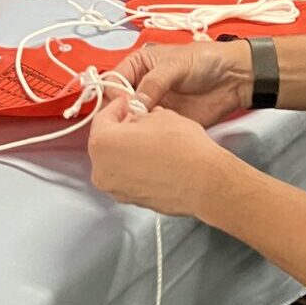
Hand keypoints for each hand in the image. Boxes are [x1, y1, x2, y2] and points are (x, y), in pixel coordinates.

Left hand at [88, 97, 233, 216]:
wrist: (204, 182)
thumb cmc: (182, 147)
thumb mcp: (159, 114)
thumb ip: (139, 115)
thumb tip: (138, 118)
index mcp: (102, 144)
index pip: (102, 118)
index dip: (118, 106)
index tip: (128, 103)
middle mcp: (102, 171)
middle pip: (104, 143)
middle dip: (119, 129)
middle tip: (137, 119)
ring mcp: (115, 189)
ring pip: (115, 161)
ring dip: (126, 149)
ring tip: (149, 139)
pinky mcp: (131, 201)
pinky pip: (126, 177)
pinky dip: (134, 166)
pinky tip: (154, 158)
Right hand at [113, 39, 252, 126]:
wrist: (234, 78)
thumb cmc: (204, 61)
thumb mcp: (176, 64)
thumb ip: (155, 82)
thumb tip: (135, 104)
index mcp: (137, 66)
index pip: (112, 81)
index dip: (112, 95)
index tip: (120, 107)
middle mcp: (140, 86)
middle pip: (117, 105)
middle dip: (119, 115)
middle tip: (126, 125)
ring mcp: (151, 106)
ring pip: (130, 121)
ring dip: (131, 129)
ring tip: (138, 134)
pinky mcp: (163, 123)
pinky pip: (147, 133)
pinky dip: (146, 138)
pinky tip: (149, 141)